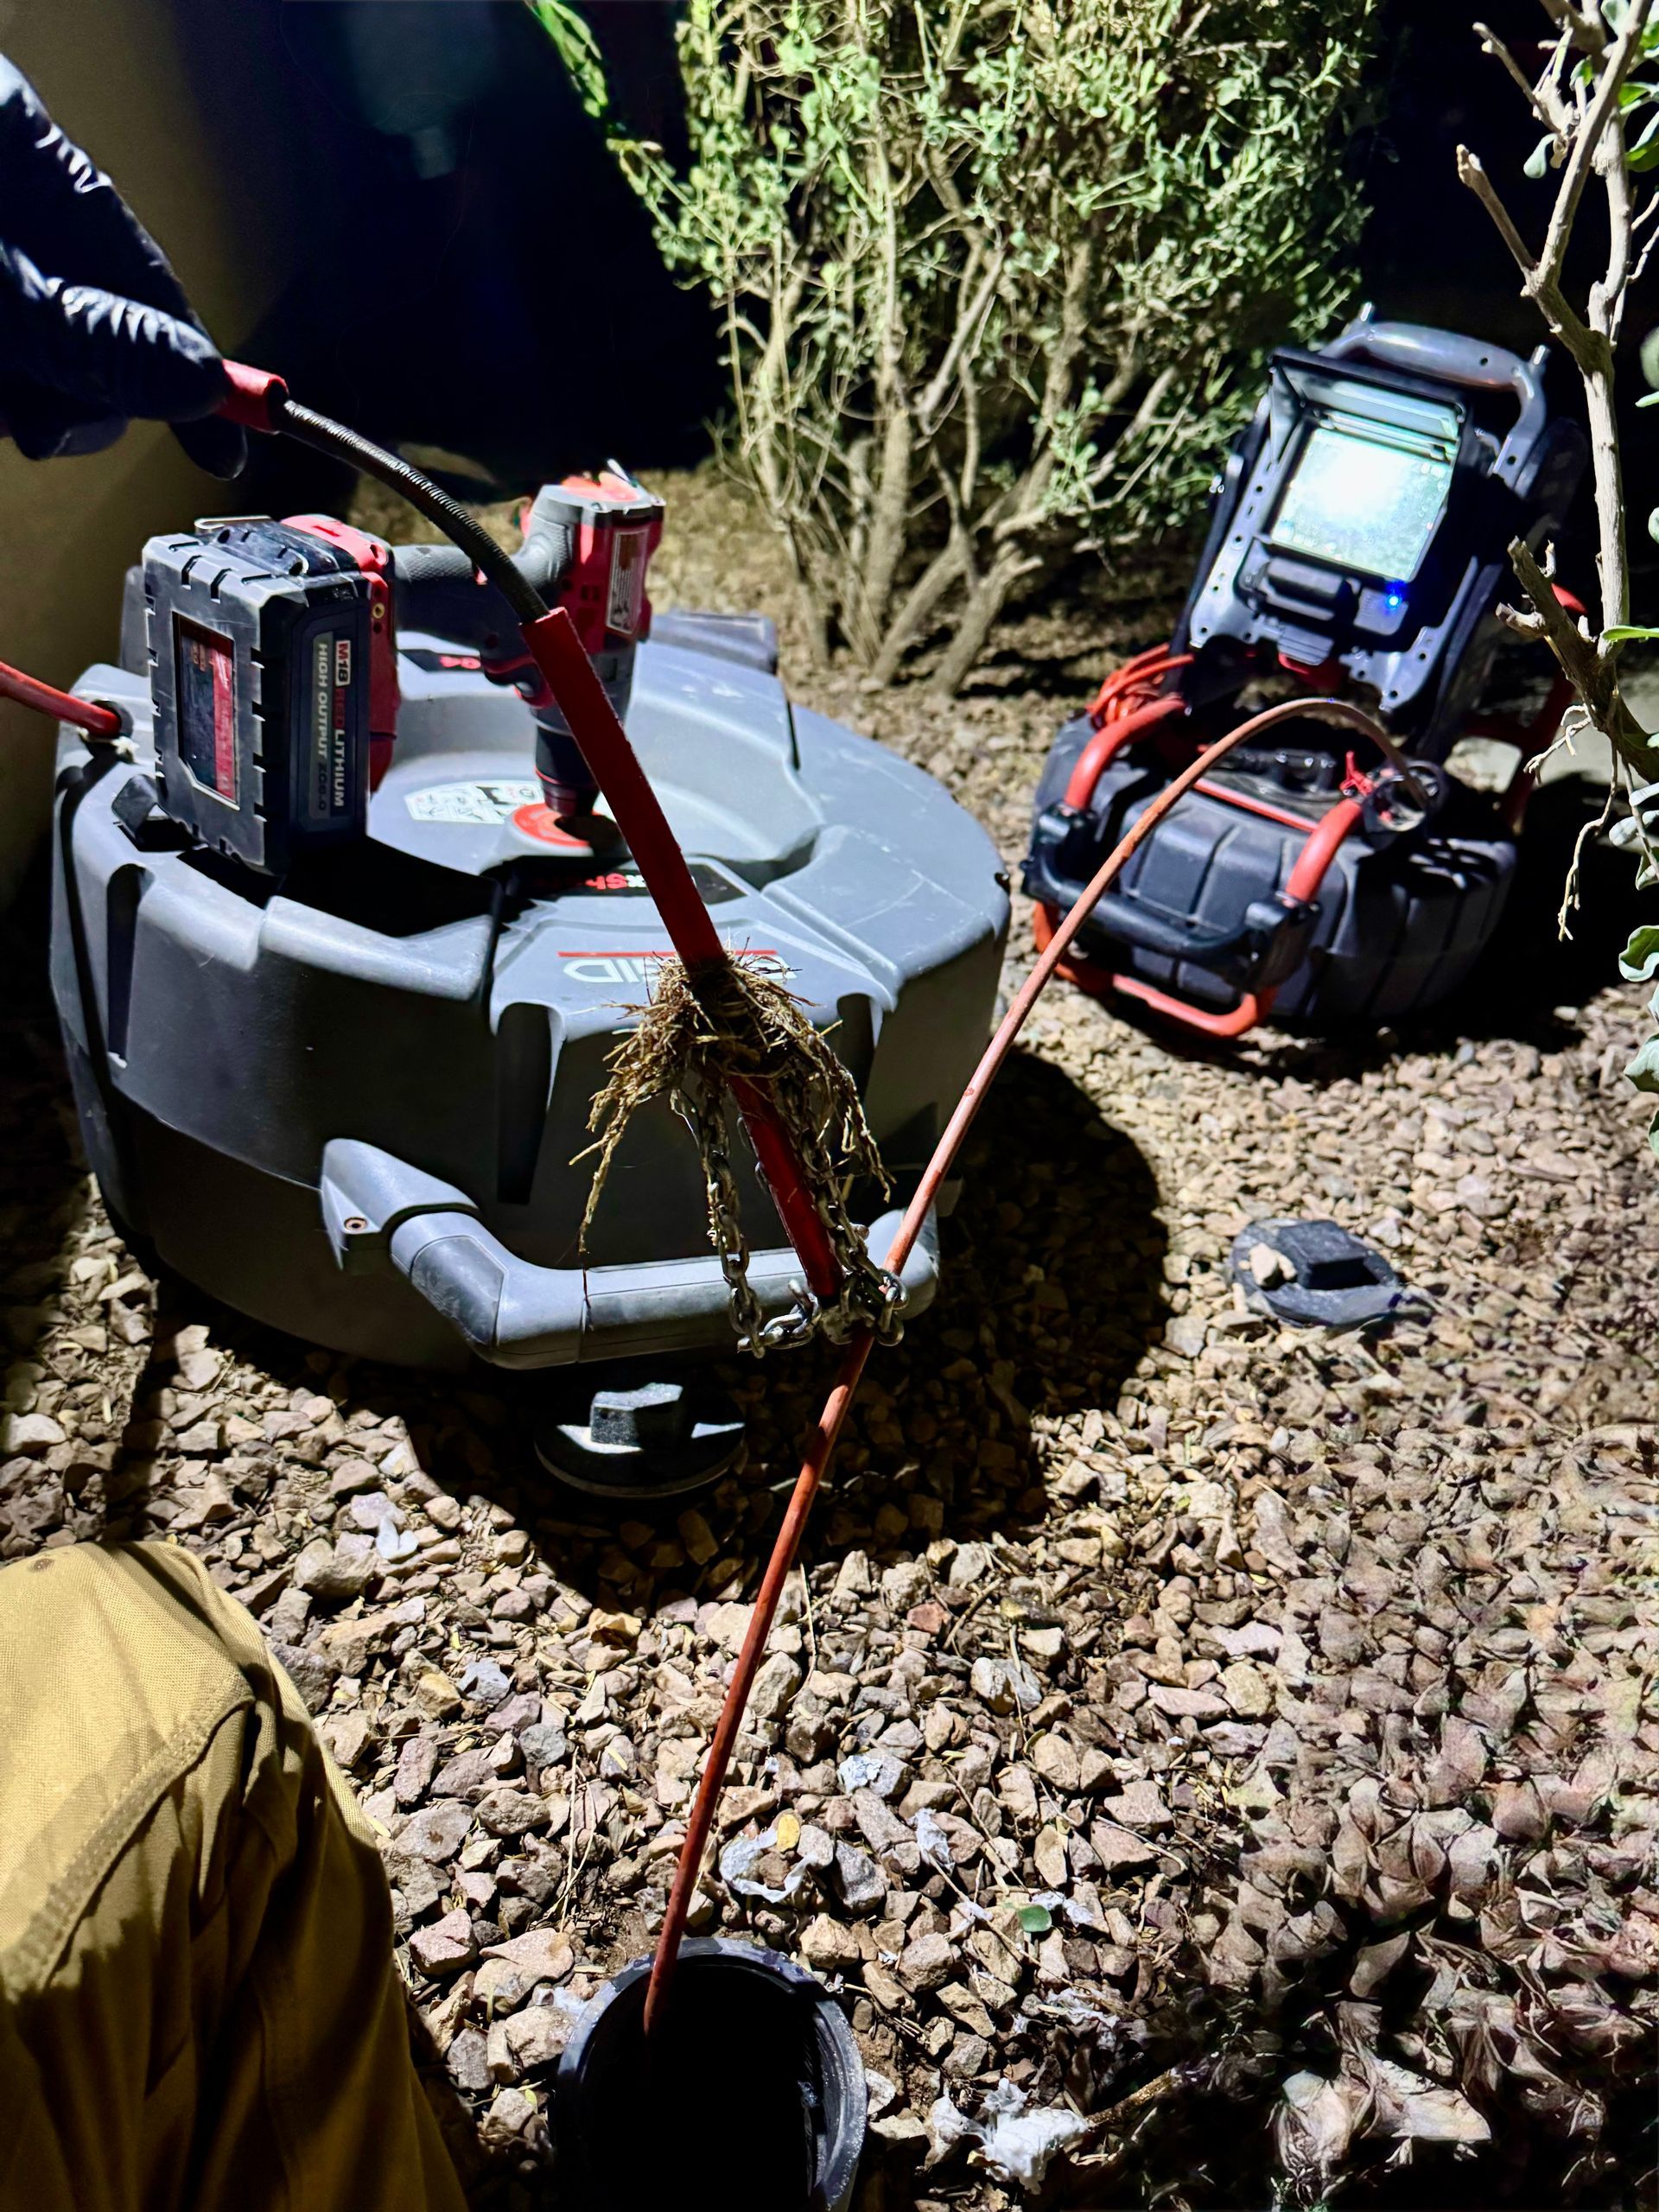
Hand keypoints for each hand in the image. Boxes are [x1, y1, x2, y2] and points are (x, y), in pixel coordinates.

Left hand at [0, 60, 242, 475]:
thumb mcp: (0, 294)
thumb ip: (96, 338)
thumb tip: (202, 383)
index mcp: (33, 158)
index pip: (149, 280)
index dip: (195, 372)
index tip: (230, 444)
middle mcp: (16, 208)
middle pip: (96, 327)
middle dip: (80, 395)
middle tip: (41, 426)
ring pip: (45, 358)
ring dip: (27, 400)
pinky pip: (10, 367)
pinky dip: (1, 390)